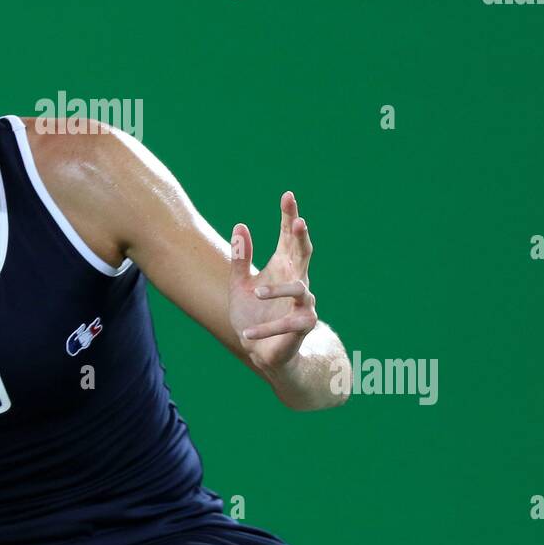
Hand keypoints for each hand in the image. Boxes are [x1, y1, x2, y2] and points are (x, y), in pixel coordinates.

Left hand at [229, 191, 317, 372]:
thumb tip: (240, 225)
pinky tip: (247, 333)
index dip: (288, 216)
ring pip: (299, 289)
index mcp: (283, 266)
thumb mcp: (240, 284)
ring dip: (279, 291)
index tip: (288, 195)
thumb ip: (240, 257)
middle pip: (303, 253)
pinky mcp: (302, 327)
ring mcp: (303, 303)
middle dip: (301, 238)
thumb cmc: (253, 312)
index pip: (287, 236)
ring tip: (258, 292)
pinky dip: (266, 329)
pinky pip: (287, 325)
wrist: (259, 349)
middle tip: (299, 222)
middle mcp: (297, 280)